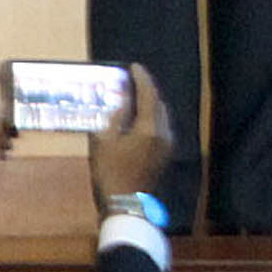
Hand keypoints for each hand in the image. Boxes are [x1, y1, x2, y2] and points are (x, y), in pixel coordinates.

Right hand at [88, 61, 173, 207]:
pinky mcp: (165, 155)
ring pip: (161, 116)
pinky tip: (138, 118)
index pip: (148, 95)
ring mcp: (167, 145)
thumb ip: (115, 117)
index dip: (142, 78)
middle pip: (158, 104)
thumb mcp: (104, 142)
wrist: (127, 205)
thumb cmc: (110, 173)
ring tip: (134, 97)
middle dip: (147, 90)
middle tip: (132, 80)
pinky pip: (161, 128)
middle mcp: (164, 134)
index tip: (134, 66)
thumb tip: (122, 99)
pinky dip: (150, 118)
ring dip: (149, 104)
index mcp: (149, 128)